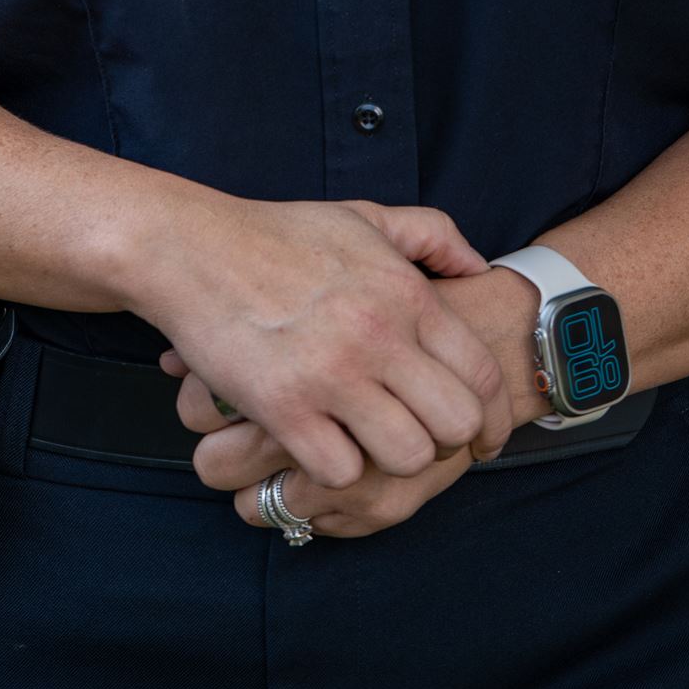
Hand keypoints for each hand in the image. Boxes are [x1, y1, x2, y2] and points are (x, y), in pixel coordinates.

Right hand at [160, 261, 546, 538]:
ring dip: (392, 460)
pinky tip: (322, 448)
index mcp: (404, 292)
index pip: (481, 372)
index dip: (494, 417)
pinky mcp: (284, 409)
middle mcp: (378, 335)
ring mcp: (331, 375)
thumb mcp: (364, 217)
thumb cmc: (279, 235)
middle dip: (448, 442)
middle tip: (423, 440)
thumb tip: (476, 268)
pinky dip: (335, 470)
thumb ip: (431, 234)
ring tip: (371, 445)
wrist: (194, 249)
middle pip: (455, 424)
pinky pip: (341, 472)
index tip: (485, 440)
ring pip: (405, 456)